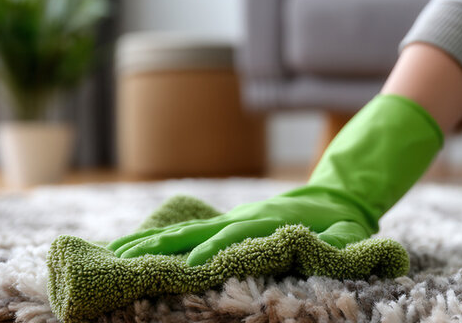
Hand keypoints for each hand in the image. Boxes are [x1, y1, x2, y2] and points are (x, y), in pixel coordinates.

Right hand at [109, 94, 442, 265]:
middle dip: (162, 249)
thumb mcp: (348, 236)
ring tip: (113, 255)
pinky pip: (190, 231)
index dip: (211, 254)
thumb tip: (330, 252)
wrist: (341, 192)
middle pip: (196, 234)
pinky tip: (131, 249)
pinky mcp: (231, 222)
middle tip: (124, 263)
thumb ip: (337, 246)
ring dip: (150, 243)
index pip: (234, 240)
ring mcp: (235, 219)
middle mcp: (246, 219)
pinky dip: (160, 238)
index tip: (186, 269)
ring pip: (186, 231)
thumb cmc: (345, 223)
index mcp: (270, 224)